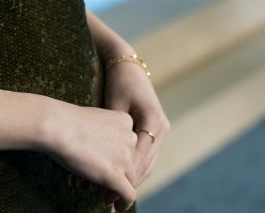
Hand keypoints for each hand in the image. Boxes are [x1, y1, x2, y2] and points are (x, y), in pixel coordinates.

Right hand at [40, 99, 140, 210]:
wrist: (58, 126)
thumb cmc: (66, 121)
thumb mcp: (94, 120)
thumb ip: (104, 133)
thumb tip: (101, 149)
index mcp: (125, 121)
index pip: (129, 145)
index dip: (121, 158)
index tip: (109, 164)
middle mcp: (129, 138)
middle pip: (132, 162)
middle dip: (122, 174)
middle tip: (108, 184)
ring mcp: (124, 157)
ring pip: (132, 179)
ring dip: (121, 188)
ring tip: (108, 197)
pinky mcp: (115, 175)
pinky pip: (128, 195)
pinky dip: (125, 203)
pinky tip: (117, 208)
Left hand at [100, 55, 170, 210]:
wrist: (127, 65)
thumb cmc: (118, 83)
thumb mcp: (114, 106)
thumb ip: (113, 133)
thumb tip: (103, 161)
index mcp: (154, 122)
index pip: (140, 159)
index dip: (125, 177)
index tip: (109, 192)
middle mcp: (162, 128)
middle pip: (146, 164)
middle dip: (128, 182)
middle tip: (110, 199)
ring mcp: (161, 129)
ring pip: (148, 162)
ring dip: (132, 178)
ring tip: (112, 194)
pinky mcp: (154, 129)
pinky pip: (146, 154)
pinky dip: (134, 167)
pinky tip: (119, 178)